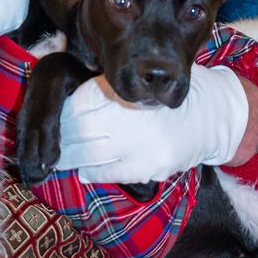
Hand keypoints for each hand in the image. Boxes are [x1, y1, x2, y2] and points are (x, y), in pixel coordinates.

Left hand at [54, 66, 249, 183]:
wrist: (209, 115)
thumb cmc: (161, 97)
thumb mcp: (133, 84)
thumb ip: (101, 94)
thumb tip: (61, 112)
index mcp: (122, 89)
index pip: (77, 106)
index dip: (60, 118)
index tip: (50, 125)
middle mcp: (130, 113)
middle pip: (79, 131)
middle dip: (63, 142)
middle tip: (48, 149)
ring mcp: (141, 141)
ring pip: (90, 155)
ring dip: (71, 160)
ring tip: (59, 162)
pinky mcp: (152, 165)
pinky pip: (111, 173)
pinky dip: (92, 173)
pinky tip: (84, 171)